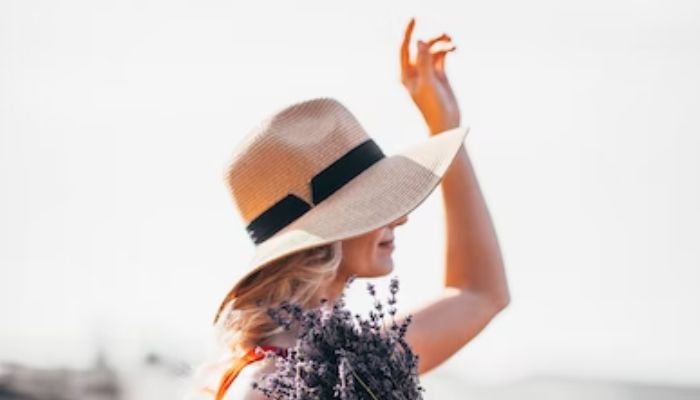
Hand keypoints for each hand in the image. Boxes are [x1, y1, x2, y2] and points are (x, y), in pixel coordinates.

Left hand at [400, 17, 460, 134]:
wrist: (445, 122)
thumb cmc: (432, 107)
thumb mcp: (428, 83)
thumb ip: (423, 61)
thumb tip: (420, 41)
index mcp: (406, 74)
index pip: (404, 48)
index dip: (408, 32)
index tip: (414, 17)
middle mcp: (415, 71)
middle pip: (421, 46)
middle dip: (432, 38)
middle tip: (445, 34)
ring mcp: (428, 72)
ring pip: (433, 50)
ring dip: (442, 43)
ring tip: (452, 41)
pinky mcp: (439, 74)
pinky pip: (441, 55)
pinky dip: (447, 49)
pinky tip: (455, 48)